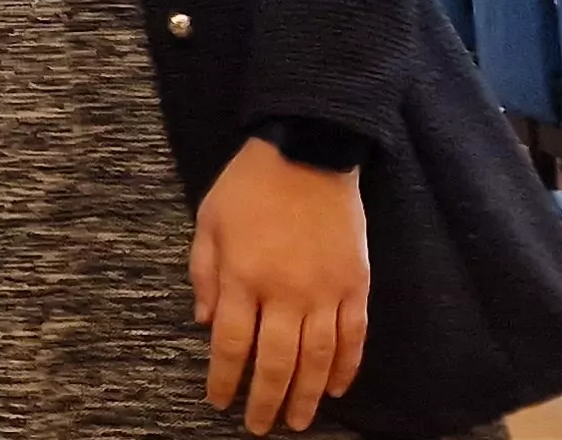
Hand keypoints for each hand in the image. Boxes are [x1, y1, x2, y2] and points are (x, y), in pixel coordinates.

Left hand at [194, 137, 370, 433]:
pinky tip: (338, 389)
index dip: (225, 380)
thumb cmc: (250, 185)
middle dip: (265, 400)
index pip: (232, 345)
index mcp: (244, 277)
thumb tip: (205, 323)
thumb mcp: (208, 222)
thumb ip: (204, 274)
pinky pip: (354, 336)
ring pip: (319, 359)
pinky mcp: (356, 284)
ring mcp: (326, 291)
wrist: (309, 150)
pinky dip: (347, 367)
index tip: (219, 402)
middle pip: (276, 362)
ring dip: (307, 396)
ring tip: (298, 421)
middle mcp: (286, 292)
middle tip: (259, 427)